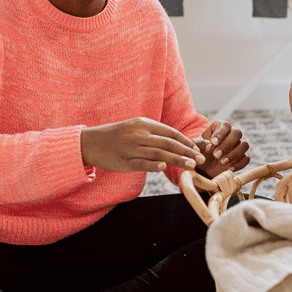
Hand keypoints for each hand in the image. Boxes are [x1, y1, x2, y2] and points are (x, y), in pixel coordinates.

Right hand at [81, 118, 204, 172]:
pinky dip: (153, 165)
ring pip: (159, 154)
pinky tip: (164, 167)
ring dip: (177, 160)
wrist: (90, 142)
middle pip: (168, 143)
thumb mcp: (133, 128)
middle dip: (187, 151)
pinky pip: (141, 163)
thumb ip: (152, 133)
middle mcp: (138, 134)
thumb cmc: (115, 136)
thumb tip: (173, 142)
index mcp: (143, 124)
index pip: (170, 132)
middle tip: (201, 159)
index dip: (185, 141)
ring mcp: (131, 148)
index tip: (197, 149)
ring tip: (191, 165)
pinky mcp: (124, 161)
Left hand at [195, 120, 249, 176]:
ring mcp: (238, 146)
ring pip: (244, 145)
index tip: (213, 143)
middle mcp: (231, 134)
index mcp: (219, 127)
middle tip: (216, 155)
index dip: (220, 134)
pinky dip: (239, 164)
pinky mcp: (242, 157)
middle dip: (227, 145)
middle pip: (237, 133)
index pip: (225, 125)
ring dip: (233, 154)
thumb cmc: (199, 153)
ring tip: (221, 163)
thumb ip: (199, 144)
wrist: (203, 167)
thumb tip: (209, 145)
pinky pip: (246, 158)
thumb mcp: (195, 147)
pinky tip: (228, 169)